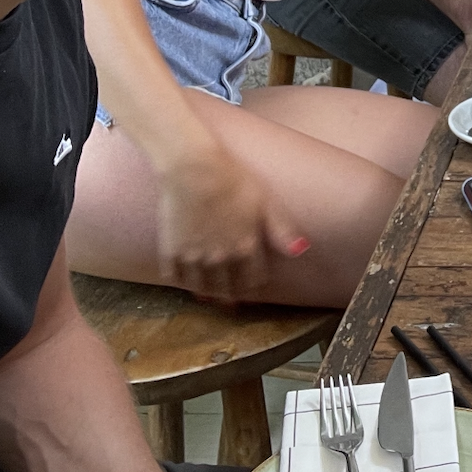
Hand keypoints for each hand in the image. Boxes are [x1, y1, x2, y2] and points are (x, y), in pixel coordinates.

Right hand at [153, 142, 307, 299]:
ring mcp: (194, 257)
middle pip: (227, 288)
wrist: (193, 169)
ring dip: (207, 294)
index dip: (254, 283)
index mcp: (245, 248)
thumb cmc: (234, 179)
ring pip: (201, 287)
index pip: (253, 278)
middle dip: (231, 295)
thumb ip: (281, 229)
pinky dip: (180, 281)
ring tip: (209, 297)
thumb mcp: (265, 201)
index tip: (252, 286)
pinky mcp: (171, 250)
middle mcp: (220, 259)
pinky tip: (183, 280)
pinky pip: (175, 276)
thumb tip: (300, 251)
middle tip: (230, 302)